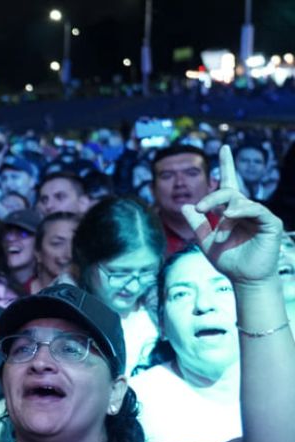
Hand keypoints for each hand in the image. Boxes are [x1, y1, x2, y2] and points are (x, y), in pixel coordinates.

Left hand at [181, 145, 283, 284]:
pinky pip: (256, 210)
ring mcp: (259, 215)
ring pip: (239, 202)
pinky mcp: (270, 222)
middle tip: (200, 209)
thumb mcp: (205, 241)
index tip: (224, 147)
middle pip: (229, 192)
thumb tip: (185, 205)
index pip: (228, 184)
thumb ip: (196, 223)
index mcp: (231, 211)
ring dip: (225, 213)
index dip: (227, 165)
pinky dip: (241, 212)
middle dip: (212, 197)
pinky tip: (230, 216)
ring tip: (218, 228)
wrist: (244, 279)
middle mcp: (245, 210)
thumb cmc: (228, 260)